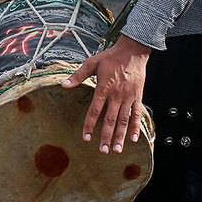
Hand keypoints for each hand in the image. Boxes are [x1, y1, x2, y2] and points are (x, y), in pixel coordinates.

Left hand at [62, 36, 150, 152]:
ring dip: (120, 136)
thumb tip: (64, 85)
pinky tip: (134, 139)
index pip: (95, 110)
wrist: (132, 51)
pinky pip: (137, 114)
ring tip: (116, 150)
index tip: (86, 138)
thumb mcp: (92, 63)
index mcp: (104, 88)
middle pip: (110, 119)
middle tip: (103, 151)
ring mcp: (128, 97)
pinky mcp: (138, 96)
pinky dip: (135, 127)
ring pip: (124, 120)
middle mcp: (116, 95)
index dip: (89, 125)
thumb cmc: (111, 57)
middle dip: (106, 136)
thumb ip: (77, 75)